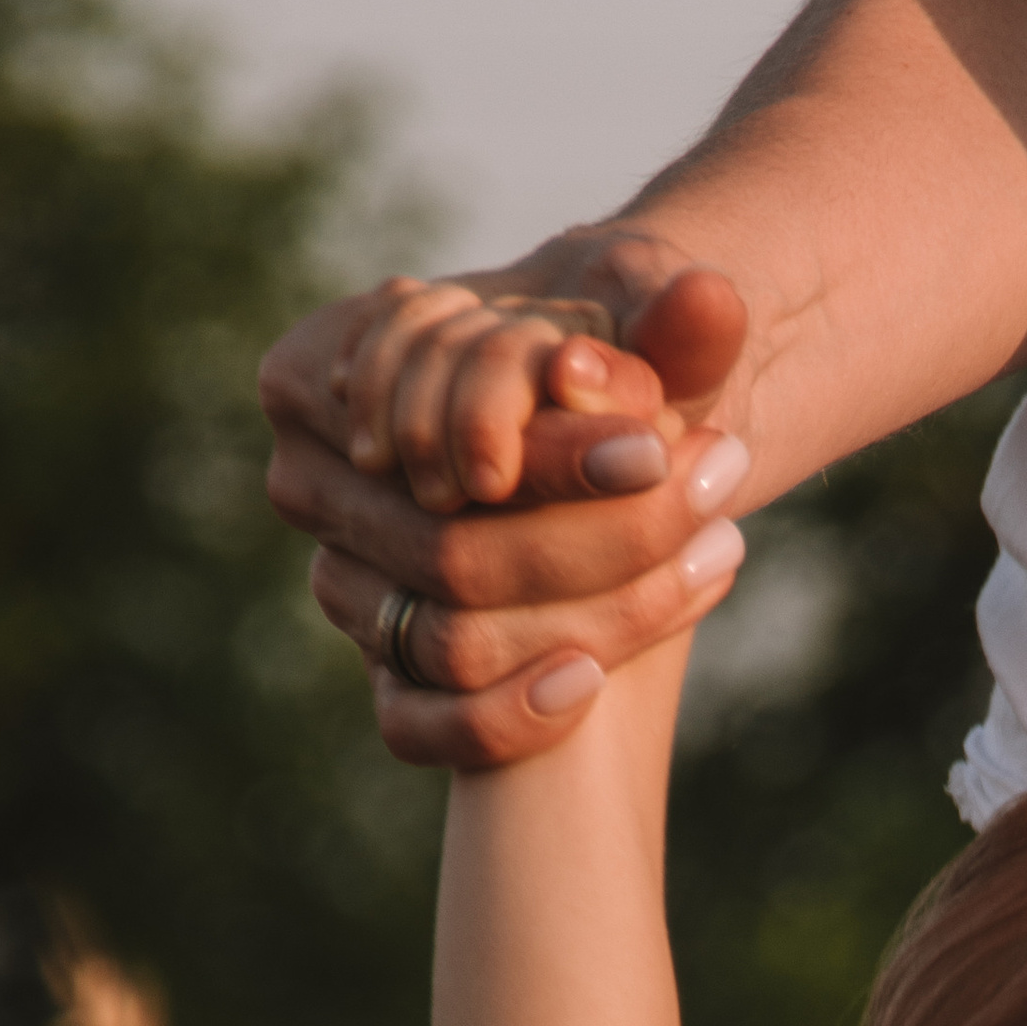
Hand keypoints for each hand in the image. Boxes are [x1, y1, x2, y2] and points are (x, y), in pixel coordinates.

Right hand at [259, 229, 753, 768]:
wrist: (605, 464)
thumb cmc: (603, 381)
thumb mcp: (641, 333)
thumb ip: (673, 323)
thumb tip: (708, 299)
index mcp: (327, 367)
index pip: (433, 430)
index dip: (551, 454)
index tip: (657, 450)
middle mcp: (309, 480)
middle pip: (453, 550)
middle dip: (599, 539)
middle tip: (717, 497)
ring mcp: (340, 585)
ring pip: (452, 640)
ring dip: (596, 619)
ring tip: (715, 555)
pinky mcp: (381, 673)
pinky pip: (417, 726)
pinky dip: (506, 718)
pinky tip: (594, 683)